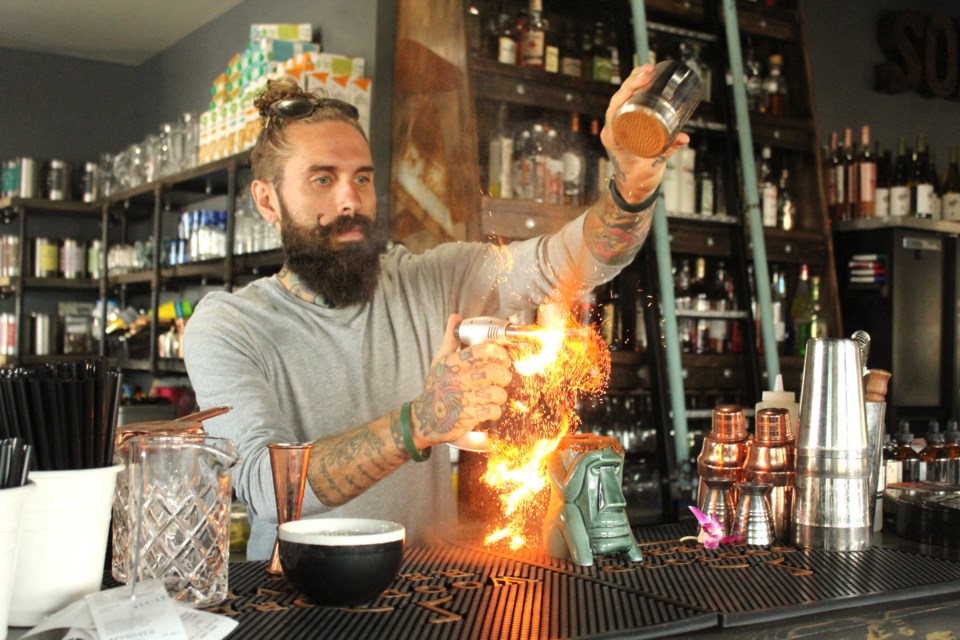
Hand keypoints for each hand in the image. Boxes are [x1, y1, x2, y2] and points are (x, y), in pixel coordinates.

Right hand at [410, 314, 511, 446]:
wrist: (424, 417)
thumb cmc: (436, 386)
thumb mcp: (440, 361)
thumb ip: (451, 339)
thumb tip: (455, 317)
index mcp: (453, 363)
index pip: (482, 351)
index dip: (499, 353)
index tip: (503, 358)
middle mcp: (458, 379)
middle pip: (493, 372)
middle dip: (504, 374)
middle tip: (503, 376)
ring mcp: (464, 398)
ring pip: (497, 392)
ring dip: (500, 394)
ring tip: (496, 394)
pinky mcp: (468, 416)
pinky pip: (493, 410)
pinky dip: (495, 410)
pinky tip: (490, 408)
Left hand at [600, 64, 690, 203]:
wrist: (634, 187)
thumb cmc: (640, 178)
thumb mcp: (653, 164)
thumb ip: (668, 150)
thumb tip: (684, 137)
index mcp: (613, 137)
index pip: (614, 110)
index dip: (625, 94)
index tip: (638, 84)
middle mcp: (613, 129)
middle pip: (618, 99)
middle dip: (632, 82)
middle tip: (649, 71)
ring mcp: (618, 127)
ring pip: (622, 99)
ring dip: (634, 82)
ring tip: (648, 69)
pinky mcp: (627, 126)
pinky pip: (628, 104)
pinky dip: (636, 91)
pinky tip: (646, 78)